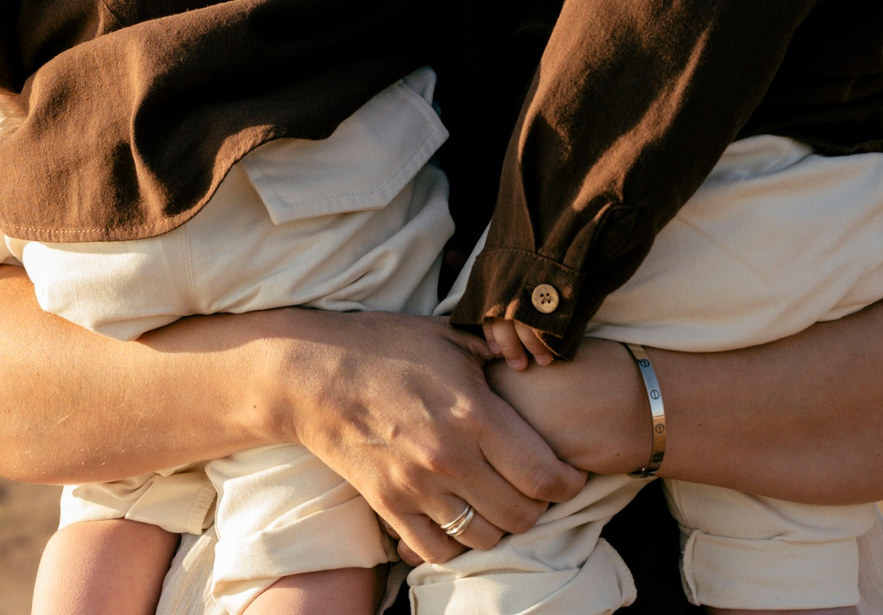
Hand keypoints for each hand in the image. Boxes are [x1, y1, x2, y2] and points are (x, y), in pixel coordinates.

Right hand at [256, 308, 585, 564]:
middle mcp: (450, 458)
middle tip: (537, 488)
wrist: (311, 374)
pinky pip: (438, 548)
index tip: (570, 474)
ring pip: (485, 537)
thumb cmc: (382, 345)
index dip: (568, 482)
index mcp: (473, 413)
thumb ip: (494, 349)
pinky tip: (461, 518)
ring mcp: (417, 487)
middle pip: (522, 514)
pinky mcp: (389, 505)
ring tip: (500, 502)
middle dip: (540, 505)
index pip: (544, 474)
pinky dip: (457, 542)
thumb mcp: (445, 335)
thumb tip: (534, 353)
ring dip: (501, 526)